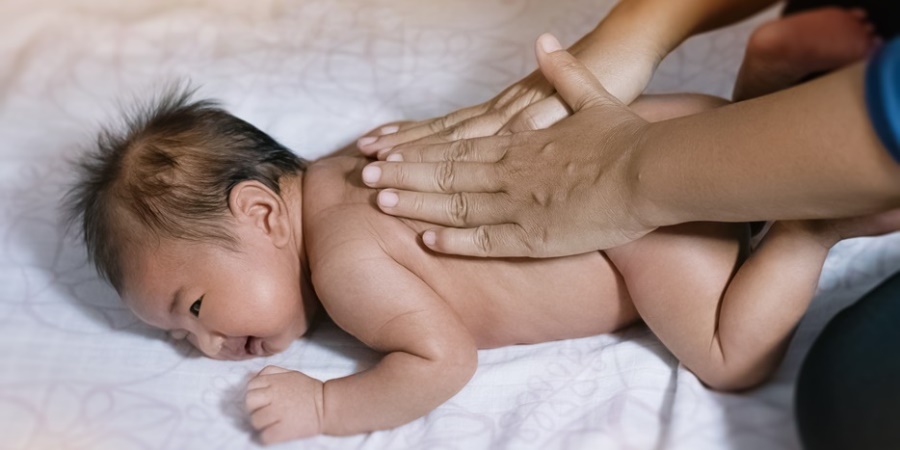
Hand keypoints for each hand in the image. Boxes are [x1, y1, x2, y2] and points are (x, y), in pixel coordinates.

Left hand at [245, 365, 323, 443]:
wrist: (328, 405)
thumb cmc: (308, 390)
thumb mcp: (290, 373)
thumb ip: (271, 372)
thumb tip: (254, 377)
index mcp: (274, 382)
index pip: (251, 386)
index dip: (255, 393)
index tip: (263, 399)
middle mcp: (273, 396)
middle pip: (249, 402)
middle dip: (254, 408)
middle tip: (265, 411)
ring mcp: (277, 413)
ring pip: (255, 421)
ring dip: (261, 424)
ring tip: (272, 423)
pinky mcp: (283, 430)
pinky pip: (264, 437)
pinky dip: (268, 437)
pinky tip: (276, 432)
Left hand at [360, 34, 656, 256]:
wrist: (654, 168)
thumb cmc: (627, 135)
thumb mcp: (593, 93)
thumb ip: (562, 70)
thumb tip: (543, 40)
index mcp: (520, 139)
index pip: (456, 141)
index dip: (419, 145)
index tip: (388, 148)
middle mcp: (511, 168)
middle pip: (447, 170)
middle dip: (404, 173)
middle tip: (365, 177)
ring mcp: (520, 202)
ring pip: (458, 201)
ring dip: (418, 202)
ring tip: (382, 203)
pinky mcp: (537, 234)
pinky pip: (489, 238)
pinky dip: (457, 238)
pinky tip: (428, 238)